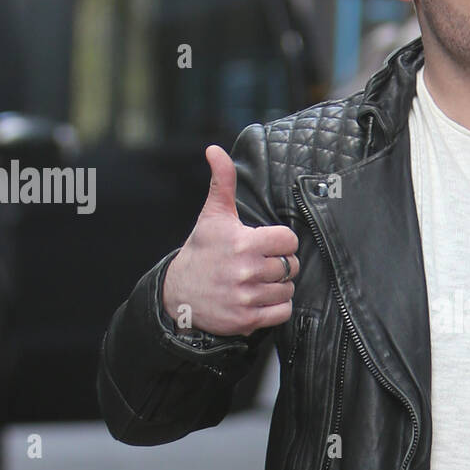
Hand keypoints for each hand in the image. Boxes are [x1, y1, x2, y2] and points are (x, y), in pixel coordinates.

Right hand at [161, 145, 299, 335]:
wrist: (178, 294)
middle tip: (262, 264)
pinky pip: (283, 311)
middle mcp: (245, 271)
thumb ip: (222, 181)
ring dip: (279, 286)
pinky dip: (277, 307)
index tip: (268, 244)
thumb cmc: (202, 252)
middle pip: (291, 266)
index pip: (289, 240)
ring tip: (259, 281)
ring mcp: (246, 297)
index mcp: (242, 243)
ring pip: (288, 289)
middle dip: (280, 264)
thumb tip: (215, 149)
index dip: (281, 242)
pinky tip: (260, 298)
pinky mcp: (247, 320)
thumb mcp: (212, 215)